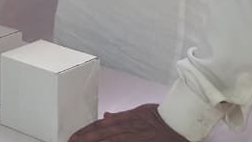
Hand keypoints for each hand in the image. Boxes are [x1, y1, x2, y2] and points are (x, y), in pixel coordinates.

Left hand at [70, 104, 186, 141]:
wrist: (178, 123)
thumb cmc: (160, 117)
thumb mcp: (138, 112)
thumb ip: (121, 116)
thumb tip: (106, 116)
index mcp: (125, 118)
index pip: (100, 125)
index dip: (85, 131)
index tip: (74, 136)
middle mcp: (127, 127)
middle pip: (101, 134)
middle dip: (84, 139)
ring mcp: (132, 137)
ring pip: (109, 141)